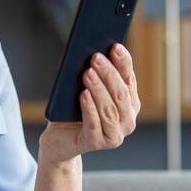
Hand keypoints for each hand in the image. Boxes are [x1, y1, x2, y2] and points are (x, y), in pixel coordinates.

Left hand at [38, 43, 139, 163]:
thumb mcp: (85, 89)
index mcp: (130, 104)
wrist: (60, 139)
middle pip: (120, 94)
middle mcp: (127, 121)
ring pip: (109, 110)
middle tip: (96, 57)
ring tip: (87, 73)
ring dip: (98, 89)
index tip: (115, 46)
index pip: (129, 79)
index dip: (123, 63)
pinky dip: (89, 108)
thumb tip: (92, 53)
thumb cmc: (74, 110)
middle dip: (109, 74)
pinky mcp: (96, 144)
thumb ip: (94, 74)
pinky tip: (83, 94)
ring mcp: (114, 135)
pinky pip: (94, 124)